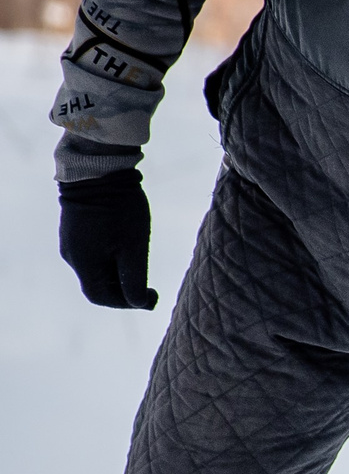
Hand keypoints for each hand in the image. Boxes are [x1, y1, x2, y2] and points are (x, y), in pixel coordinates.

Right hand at [59, 171, 157, 310]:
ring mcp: (71, 240)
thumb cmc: (119, 209)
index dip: (126, 304)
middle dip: (125, 289)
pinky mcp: (75, 228)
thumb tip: (138, 304)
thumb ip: (135, 279)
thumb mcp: (134, 247)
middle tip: (151, 286)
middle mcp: (72, 255)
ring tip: (141, 264)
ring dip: (118, 273)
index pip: (100, 297)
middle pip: (98, 284)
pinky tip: (128, 246)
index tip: (152, 297)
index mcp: (83, 263)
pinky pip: (93, 252)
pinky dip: (111, 258)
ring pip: (96, 268)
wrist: (98, 170)